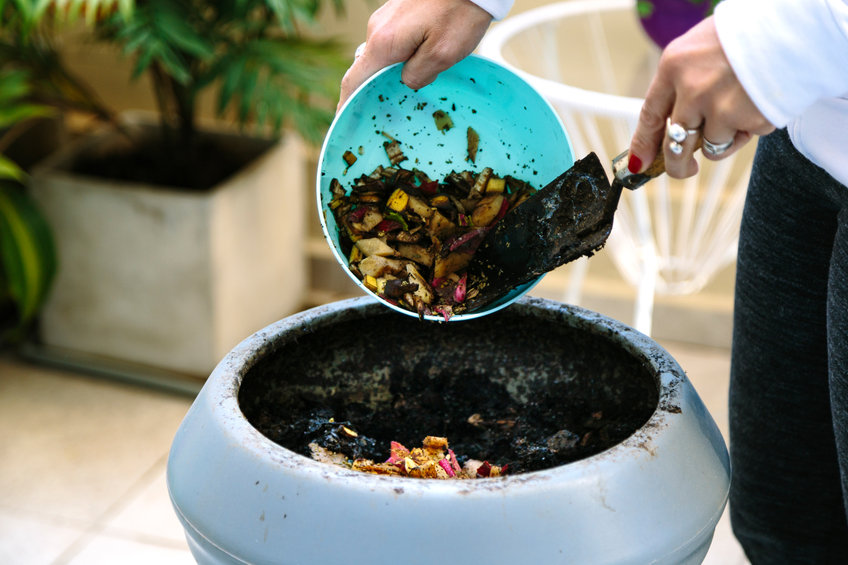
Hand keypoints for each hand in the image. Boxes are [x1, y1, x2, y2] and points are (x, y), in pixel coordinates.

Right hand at [337, 0, 492, 110]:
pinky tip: (417, 65)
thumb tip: (405, 83)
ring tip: (407, 91)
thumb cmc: (459, 12)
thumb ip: (418, 75)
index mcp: (383, 43)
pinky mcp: (398, 13)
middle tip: (383, 114)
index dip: (346, 104)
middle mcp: (378, 29)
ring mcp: (386, 19)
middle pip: (366, 69)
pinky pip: (392, 42)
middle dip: (372, 91)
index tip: (344, 122)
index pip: (354, 80)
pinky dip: (399, 58)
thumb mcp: (442, 54)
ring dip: (390, 73)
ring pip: (382, 55)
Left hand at [628, 16, 774, 178]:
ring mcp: (718, 106)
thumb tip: (672, 123)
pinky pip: (742, 139)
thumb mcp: (701, 48)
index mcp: (674, 66)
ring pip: (710, 147)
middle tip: (685, 169)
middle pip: (674, 145)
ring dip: (724, 137)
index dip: (643, 144)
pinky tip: (759, 101)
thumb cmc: (749, 34)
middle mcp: (690, 88)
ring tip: (742, 107)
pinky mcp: (747, 119)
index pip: (649, 115)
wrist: (795, 26)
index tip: (639, 163)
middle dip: (677, 165)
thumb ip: (684, 81)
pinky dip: (751, 128)